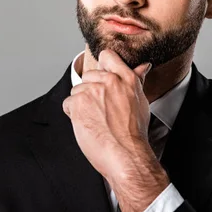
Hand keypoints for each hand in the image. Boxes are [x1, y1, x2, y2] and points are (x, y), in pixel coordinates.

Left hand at [62, 49, 151, 178]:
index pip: (107, 56)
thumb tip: (142, 66)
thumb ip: (136, 80)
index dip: (102, 66)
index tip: (101, 77)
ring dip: (81, 104)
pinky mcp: (78, 103)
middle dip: (90, 91)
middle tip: (101, 110)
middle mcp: (109, 81)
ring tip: (95, 120)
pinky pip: (68, 104)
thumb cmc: (134, 133)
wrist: (126, 155)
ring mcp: (93, 91)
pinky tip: (87, 124)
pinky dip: (73, 115)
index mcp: (126, 78)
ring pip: (77, 90)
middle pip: (88, 76)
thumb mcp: (140, 101)